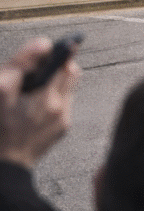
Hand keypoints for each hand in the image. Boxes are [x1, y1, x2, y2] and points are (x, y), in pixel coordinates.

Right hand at [0, 37, 80, 168]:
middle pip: (70, 73)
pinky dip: (52, 98)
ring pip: (67, 88)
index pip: (65, 62)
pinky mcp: (60, 130)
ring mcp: (62, 120)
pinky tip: (33, 105)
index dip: (57, 53)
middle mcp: (60, 109)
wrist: (1, 167)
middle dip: (56, 66)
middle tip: (37, 69)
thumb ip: (21, 63)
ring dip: (55, 82)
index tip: (47, 50)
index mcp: (46, 99)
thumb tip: (44, 43)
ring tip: (34, 87)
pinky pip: (63, 104)